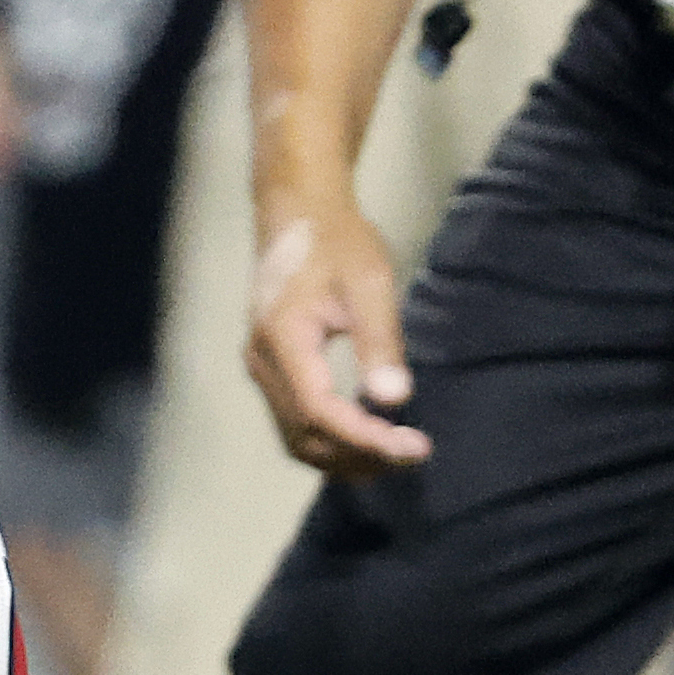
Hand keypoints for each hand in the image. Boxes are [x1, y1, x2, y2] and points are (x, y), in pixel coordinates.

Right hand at [244, 186, 431, 475]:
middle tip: (411, 456)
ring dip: (341, 456)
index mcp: (283, 339)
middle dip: (357, 456)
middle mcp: (262, 363)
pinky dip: (328, 440)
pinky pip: (293, 422)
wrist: (297, 215)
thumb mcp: (369, 282)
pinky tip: (364, 438)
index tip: (413, 446)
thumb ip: (379, 341)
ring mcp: (260, 369)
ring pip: (295, 437)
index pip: (320, 410)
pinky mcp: (268, 370)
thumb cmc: (338, 242)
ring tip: (390, 458)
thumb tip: (395, 399)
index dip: (365, 437)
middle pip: (304, 435)